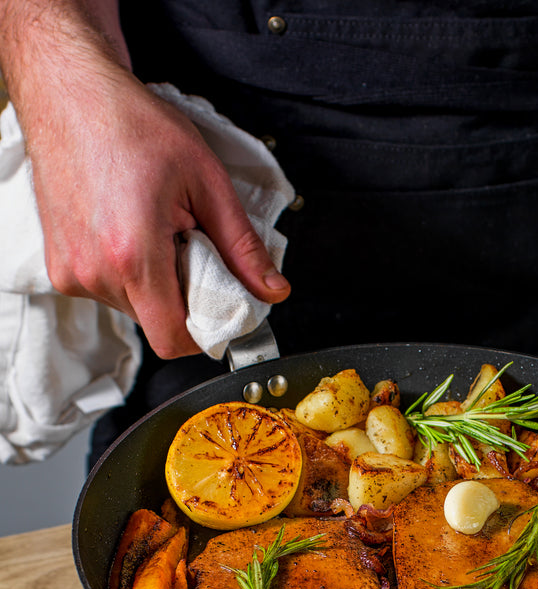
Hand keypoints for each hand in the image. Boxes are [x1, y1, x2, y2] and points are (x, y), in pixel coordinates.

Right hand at [21, 62, 290, 358]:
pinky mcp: (60, 270)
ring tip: (155, 231)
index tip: (220, 306)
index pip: (174, 339)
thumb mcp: (207, 182)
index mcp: (133, 255)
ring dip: (155, 284)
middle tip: (188, 247)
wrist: (72, 95)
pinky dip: (128, 274)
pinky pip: (108, 293)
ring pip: (134, 309)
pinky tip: (129, 231)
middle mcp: (95, 272)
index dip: (205, 332)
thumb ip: (242, 247)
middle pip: (158, 324)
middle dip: (183, 298)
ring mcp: (72, 273)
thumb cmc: (133, 126)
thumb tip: (273, 291)